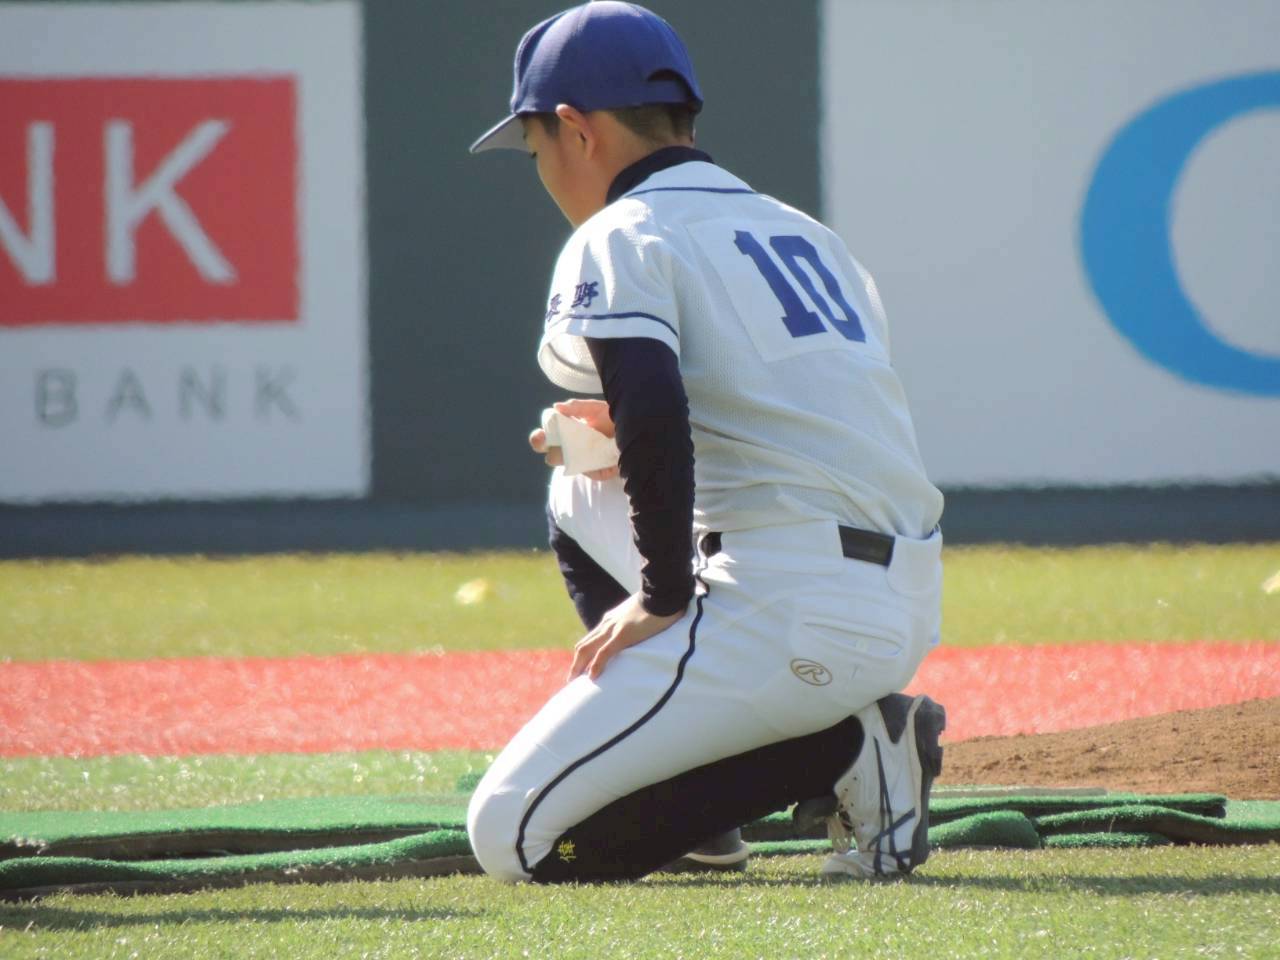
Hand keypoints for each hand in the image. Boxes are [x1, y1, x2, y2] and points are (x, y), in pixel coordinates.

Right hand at [528, 399, 619, 480]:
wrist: (635, 428)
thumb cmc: (611, 417)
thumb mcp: (594, 408)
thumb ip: (576, 406)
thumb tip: (556, 407)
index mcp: (564, 434)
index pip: (544, 439)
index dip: (539, 439)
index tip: (542, 435)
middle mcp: (571, 450)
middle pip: (551, 457)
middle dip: (550, 452)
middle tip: (554, 444)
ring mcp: (583, 463)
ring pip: (569, 467)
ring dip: (575, 458)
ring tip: (587, 447)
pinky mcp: (598, 472)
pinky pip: (593, 473)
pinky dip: (600, 465)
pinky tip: (609, 456)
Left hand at [568, 592, 686, 680]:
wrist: (663, 592)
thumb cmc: (657, 603)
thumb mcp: (640, 614)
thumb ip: (634, 623)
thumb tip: (639, 631)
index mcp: (611, 619)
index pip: (591, 639)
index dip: (583, 655)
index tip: (580, 669)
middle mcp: (607, 624)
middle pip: (583, 646)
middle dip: (576, 664)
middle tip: (571, 680)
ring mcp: (613, 628)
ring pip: (587, 649)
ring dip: (579, 666)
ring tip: (574, 682)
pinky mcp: (623, 634)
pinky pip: (604, 652)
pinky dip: (596, 665)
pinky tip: (592, 677)